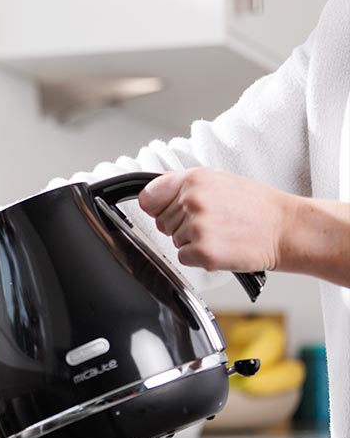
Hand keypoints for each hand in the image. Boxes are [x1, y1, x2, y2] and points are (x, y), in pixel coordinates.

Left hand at [137, 168, 294, 272]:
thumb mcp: (218, 180)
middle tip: (214, 222)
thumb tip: (151, 196)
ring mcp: (197, 226)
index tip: (166, 211)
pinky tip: (221, 247)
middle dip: (182, 225)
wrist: (287, 228)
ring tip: (222, 233)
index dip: (157, 207)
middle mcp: (192, 200)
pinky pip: (184, 258)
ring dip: (193, 241)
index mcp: (193, 179)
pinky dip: (199, 258)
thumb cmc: (257, 206)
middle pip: (162, 222)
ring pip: (174, 240)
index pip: (149, 197)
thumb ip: (182, 185)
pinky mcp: (203, 251)